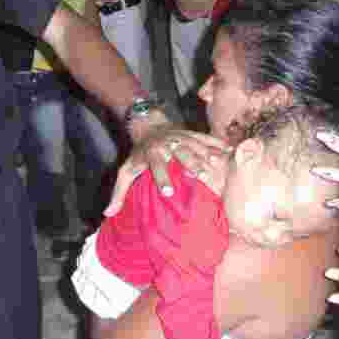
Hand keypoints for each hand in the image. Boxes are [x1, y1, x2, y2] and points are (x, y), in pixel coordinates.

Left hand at [106, 125, 230, 215]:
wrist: (148, 126)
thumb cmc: (139, 154)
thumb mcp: (126, 171)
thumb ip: (119, 192)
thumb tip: (108, 213)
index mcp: (151, 153)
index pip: (156, 165)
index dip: (161, 177)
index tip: (167, 191)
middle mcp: (167, 144)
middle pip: (180, 153)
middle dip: (189, 162)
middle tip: (198, 175)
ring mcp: (181, 137)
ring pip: (196, 145)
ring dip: (207, 154)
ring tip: (218, 165)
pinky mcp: (192, 134)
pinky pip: (206, 138)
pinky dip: (218, 145)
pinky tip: (230, 151)